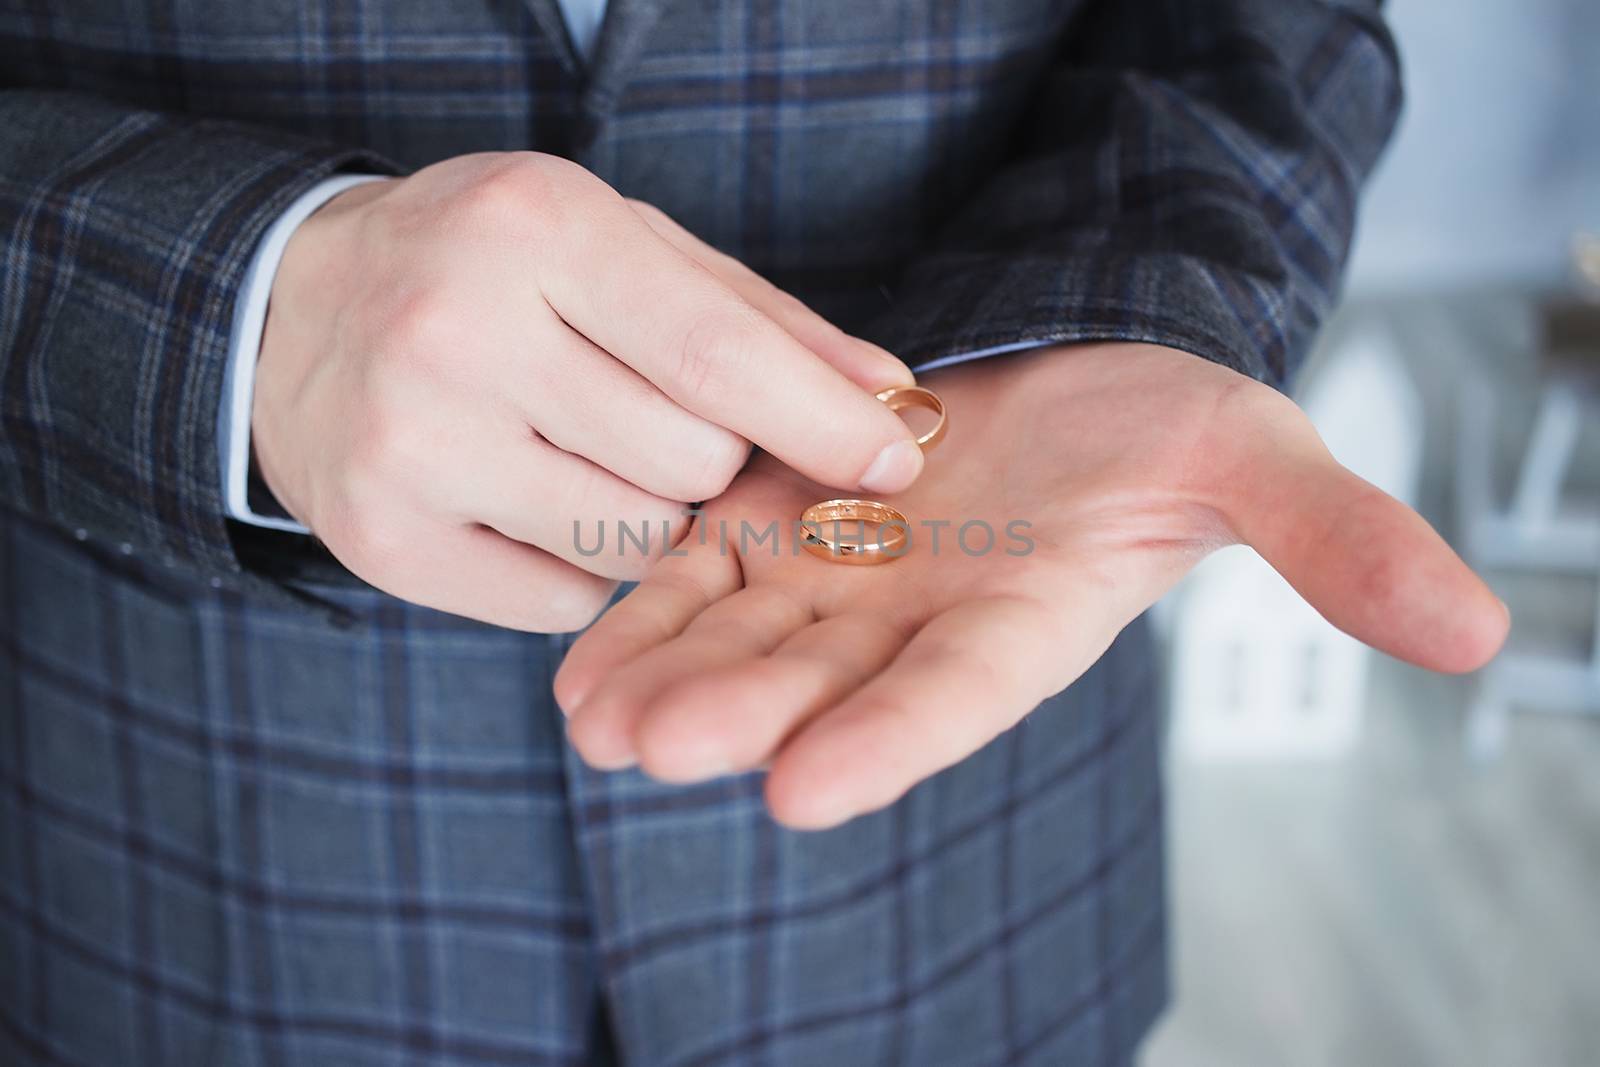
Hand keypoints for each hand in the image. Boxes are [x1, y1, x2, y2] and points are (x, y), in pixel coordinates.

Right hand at [253, 152, 919, 629]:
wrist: (292, 313)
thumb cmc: (492, 267)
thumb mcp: (618, 244)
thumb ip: (758, 317)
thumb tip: (888, 397)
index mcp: (534, 231)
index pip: (713, 353)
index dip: (820, 420)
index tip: (897, 464)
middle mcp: (459, 335)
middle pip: (685, 465)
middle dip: (711, 462)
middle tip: (659, 421)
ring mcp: (410, 445)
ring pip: (630, 543)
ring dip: (648, 516)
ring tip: (588, 453)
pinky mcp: (383, 540)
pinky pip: (560, 601)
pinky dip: (579, 568)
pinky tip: (531, 501)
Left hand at [554, 343, 1508, 827]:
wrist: (1058, 373)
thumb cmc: (1156, 424)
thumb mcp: (1250, 451)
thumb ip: (1333, 537)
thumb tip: (1477, 629)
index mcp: (1026, 618)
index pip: (960, 692)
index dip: (890, 738)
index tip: (807, 787)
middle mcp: (918, 618)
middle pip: (821, 678)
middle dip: (737, 712)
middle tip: (649, 746)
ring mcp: (836, 576)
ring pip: (744, 637)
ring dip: (666, 675)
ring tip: (590, 718)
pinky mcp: (776, 519)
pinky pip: (703, 569)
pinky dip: (646, 605)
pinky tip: (578, 653)